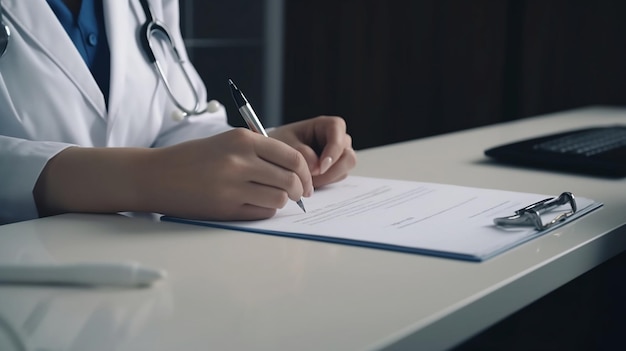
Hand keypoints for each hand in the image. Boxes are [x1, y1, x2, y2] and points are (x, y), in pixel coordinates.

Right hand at [149, 129, 312, 219]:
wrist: (156, 175)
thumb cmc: (194, 158)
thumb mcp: (227, 142)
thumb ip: (259, 151)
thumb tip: (295, 170)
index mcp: (243, 139)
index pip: (292, 157)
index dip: (305, 172)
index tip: (306, 180)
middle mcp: (239, 160)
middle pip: (290, 180)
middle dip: (300, 190)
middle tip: (298, 194)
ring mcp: (232, 185)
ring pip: (279, 198)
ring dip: (282, 202)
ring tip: (274, 199)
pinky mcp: (225, 207)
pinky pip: (261, 213)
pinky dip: (266, 211)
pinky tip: (257, 205)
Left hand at [269, 116, 356, 188]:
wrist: (275, 155)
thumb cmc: (281, 143)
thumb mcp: (286, 145)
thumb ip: (302, 154)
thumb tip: (317, 167)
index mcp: (327, 126)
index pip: (339, 135)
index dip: (333, 152)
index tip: (321, 167)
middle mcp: (337, 140)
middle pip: (348, 156)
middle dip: (331, 171)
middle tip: (312, 179)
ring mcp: (338, 155)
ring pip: (345, 170)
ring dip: (327, 178)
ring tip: (306, 180)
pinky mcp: (336, 168)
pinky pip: (338, 178)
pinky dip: (325, 182)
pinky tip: (310, 182)